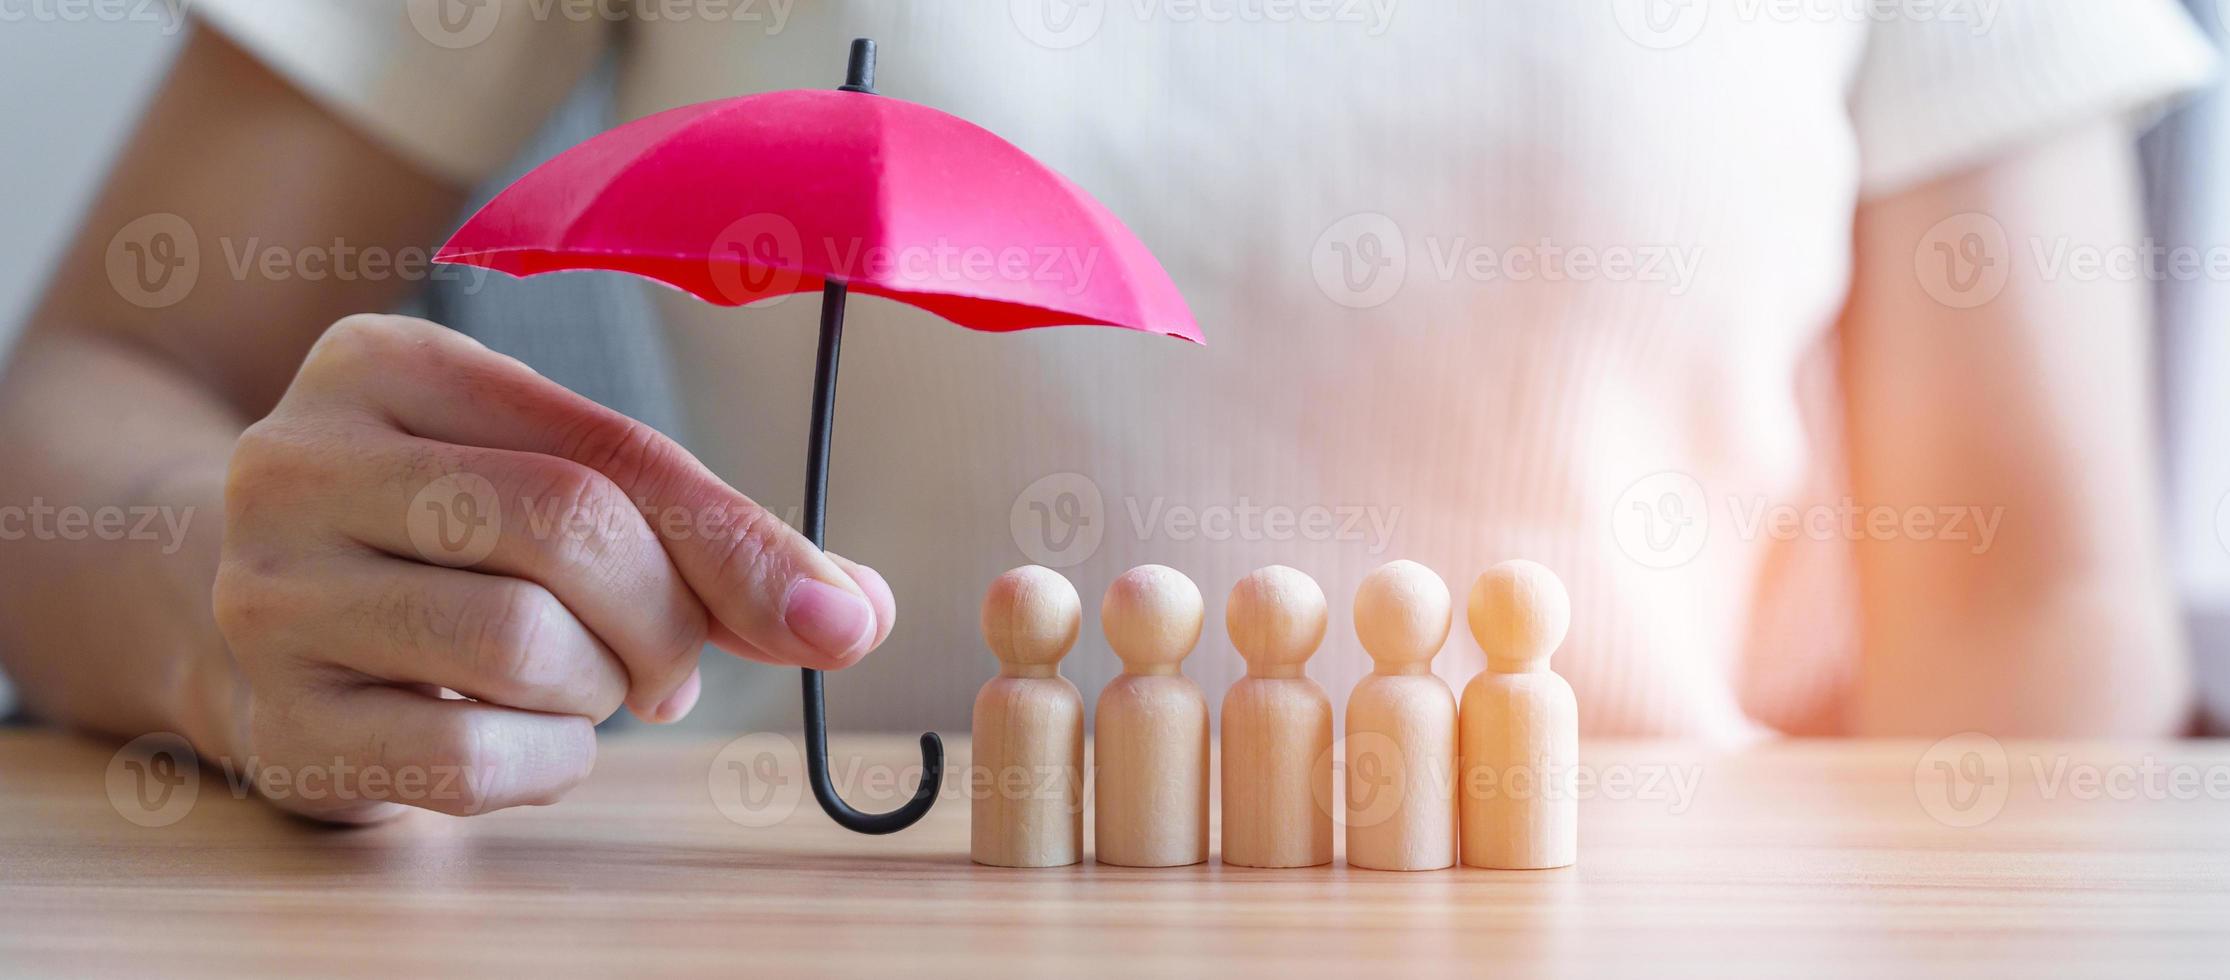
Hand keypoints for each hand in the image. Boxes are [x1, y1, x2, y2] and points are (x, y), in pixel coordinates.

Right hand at [212, 315, 894, 820]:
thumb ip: (696, 533)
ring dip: (600, 688)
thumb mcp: (542, 483)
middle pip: (572, 532)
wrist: (216, 610)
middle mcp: (300, 459)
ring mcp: (268, 595)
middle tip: (671, 665)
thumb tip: (855, 609)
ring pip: (523, 645)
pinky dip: (548, 765)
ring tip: (580, 682)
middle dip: (669, 619)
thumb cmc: (434, 539)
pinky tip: (529, 739)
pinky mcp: (276, 723)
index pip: (612, 449)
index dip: (744, 542)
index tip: (838, 616)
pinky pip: (472, 760)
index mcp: (387, 362)